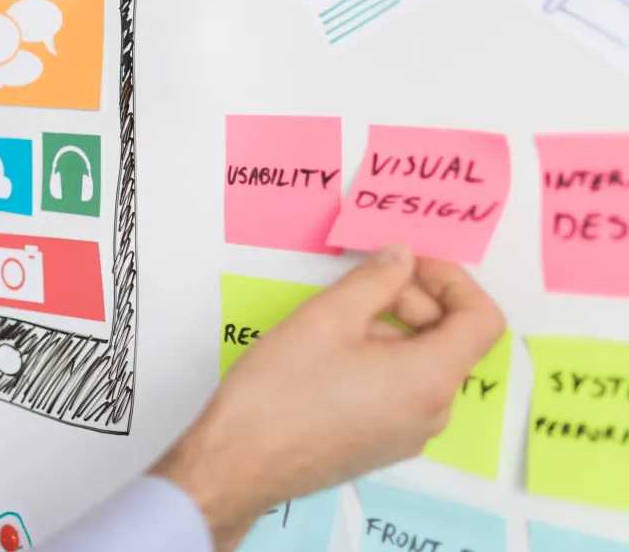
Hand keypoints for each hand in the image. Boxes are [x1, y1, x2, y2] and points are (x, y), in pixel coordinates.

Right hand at [149, 244, 504, 550]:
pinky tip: (329, 353)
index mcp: (429, 379)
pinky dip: (380, 359)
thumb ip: (374, 279)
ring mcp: (408, 434)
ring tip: (334, 320)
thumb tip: (401, 259)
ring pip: (421, 365)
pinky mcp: (382, 444)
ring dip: (391, 330)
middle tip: (361, 283)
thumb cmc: (280, 394)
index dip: (453, 280)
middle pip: (450, 341)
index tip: (412, 264)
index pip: (481, 320)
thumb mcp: (326, 317)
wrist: (239, 462)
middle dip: (413, 301)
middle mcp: (431, 412)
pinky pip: (401, 390)